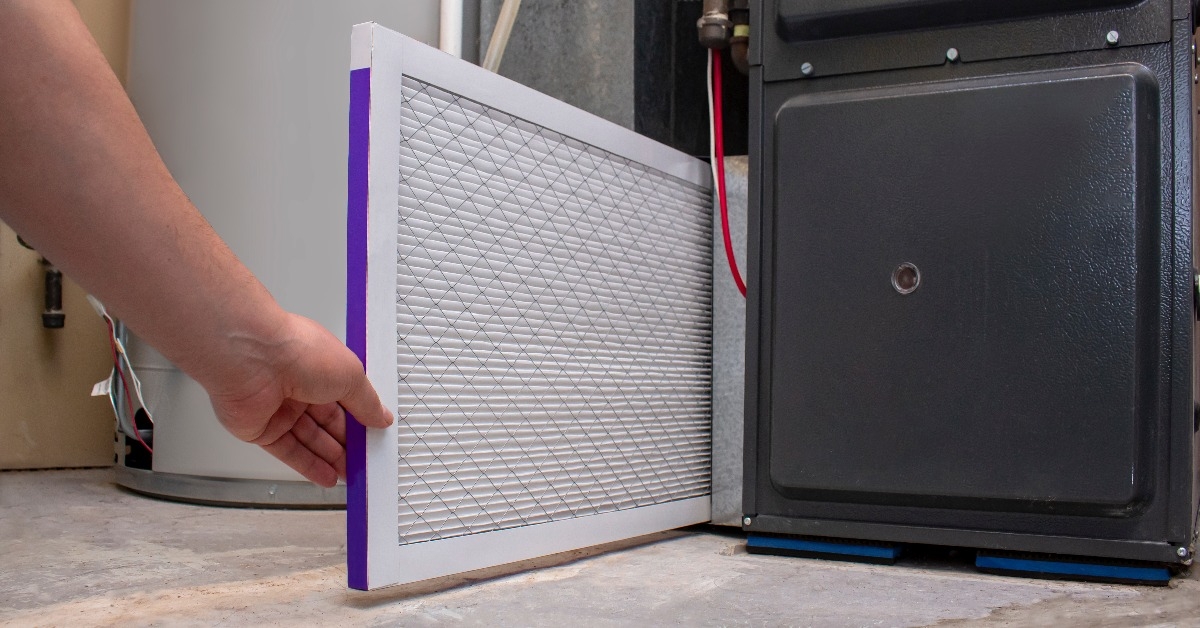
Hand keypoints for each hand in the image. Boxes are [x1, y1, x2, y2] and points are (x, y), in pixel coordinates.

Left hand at [202, 313, 393, 486]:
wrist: (250, 357)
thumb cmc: (298, 352)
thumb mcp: (351, 376)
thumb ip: (367, 402)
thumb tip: (382, 418)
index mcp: (321, 368)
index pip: (346, 400)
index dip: (361, 420)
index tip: (376, 438)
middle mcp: (299, 386)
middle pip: (328, 423)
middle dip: (348, 444)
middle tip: (366, 462)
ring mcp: (279, 409)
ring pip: (310, 440)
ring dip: (331, 459)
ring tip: (352, 476)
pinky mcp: (261, 429)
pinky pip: (288, 451)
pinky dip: (308, 466)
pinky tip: (327, 478)